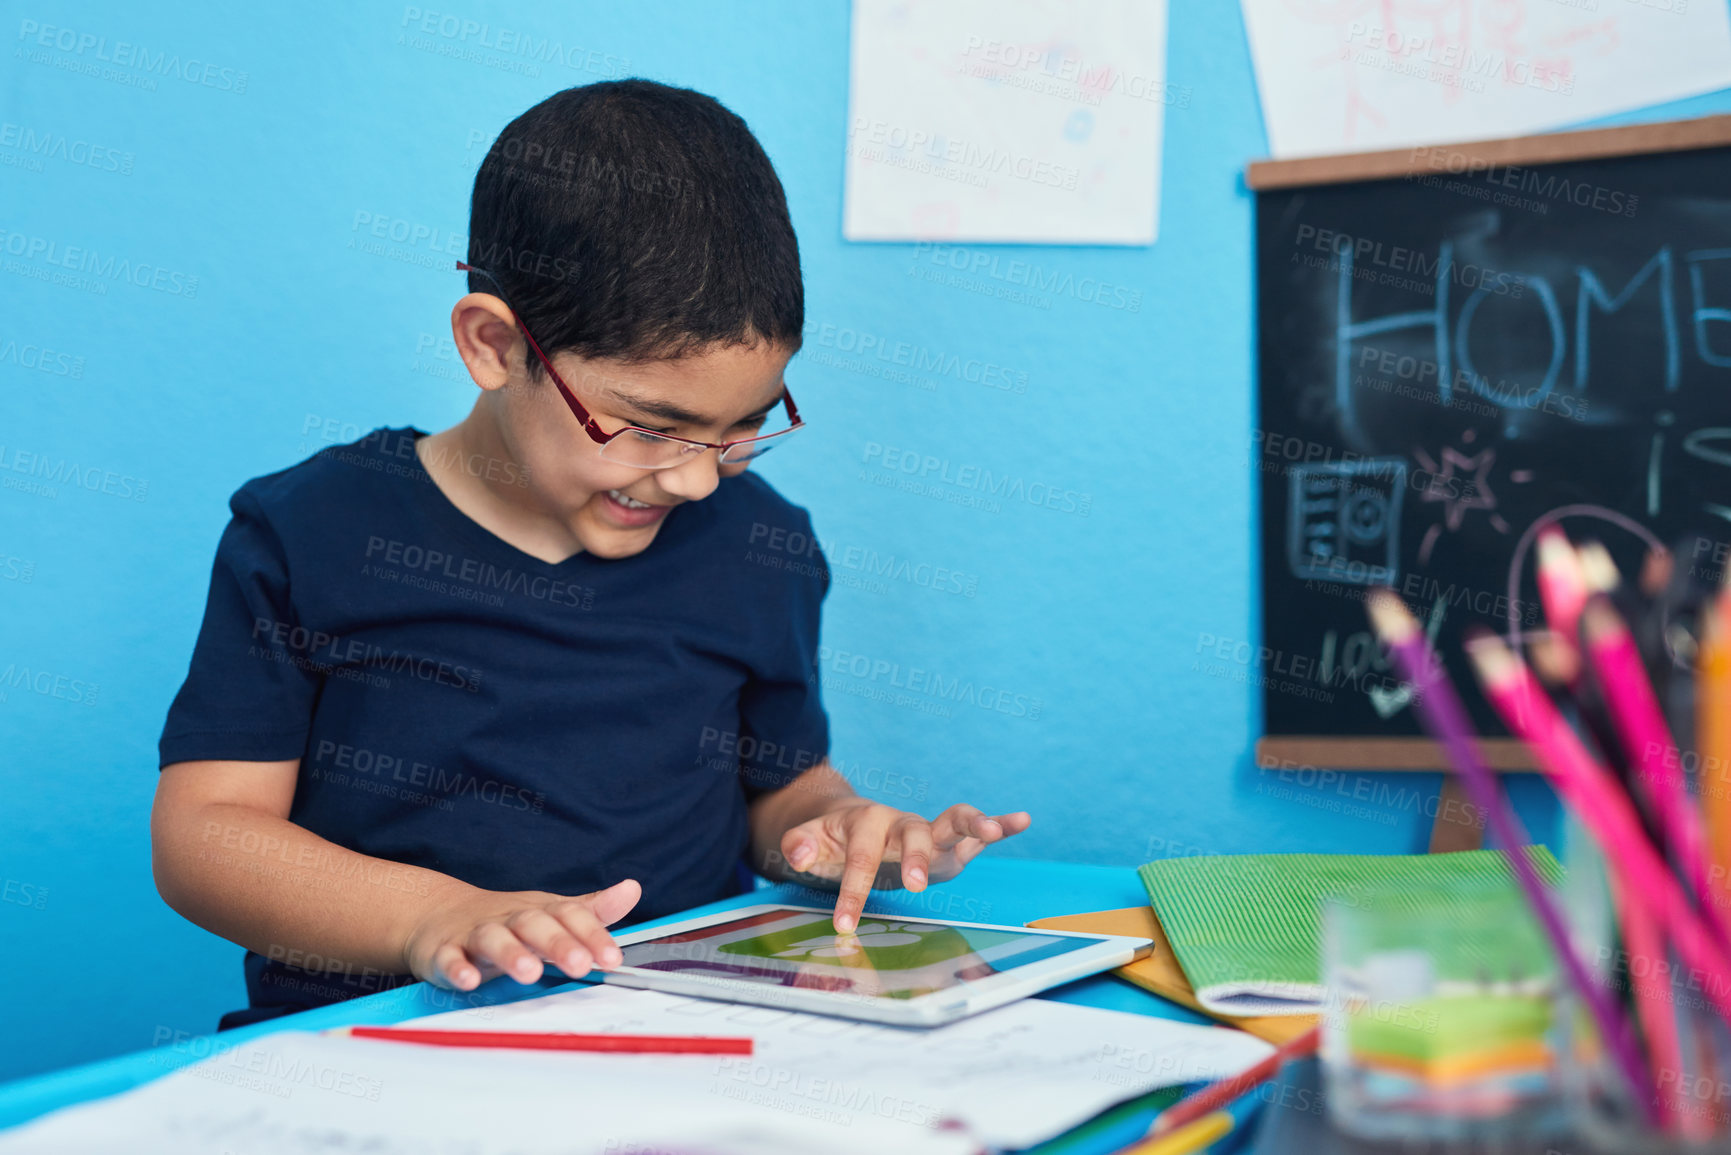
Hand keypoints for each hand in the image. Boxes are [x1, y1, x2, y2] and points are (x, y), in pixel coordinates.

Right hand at [402, 878, 640, 990]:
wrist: (441, 914)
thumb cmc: (510, 920)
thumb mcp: (553, 912)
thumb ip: (592, 909)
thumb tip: (632, 889)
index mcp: (540, 911)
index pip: (570, 915)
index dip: (592, 935)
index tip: (613, 958)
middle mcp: (511, 918)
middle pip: (535, 924)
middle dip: (558, 944)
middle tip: (580, 966)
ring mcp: (476, 933)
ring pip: (493, 938)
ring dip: (511, 954)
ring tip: (529, 973)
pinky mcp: (445, 951)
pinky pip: (449, 958)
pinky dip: (457, 968)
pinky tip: (468, 981)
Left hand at [778, 802, 1030, 932]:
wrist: (851, 823)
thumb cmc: (833, 839)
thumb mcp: (811, 841)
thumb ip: (801, 844)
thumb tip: (797, 853)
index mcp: (866, 823)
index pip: (861, 859)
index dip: (852, 892)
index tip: (844, 926)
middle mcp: (902, 823)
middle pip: (913, 834)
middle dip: (915, 858)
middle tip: (913, 885)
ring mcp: (928, 831)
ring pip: (951, 821)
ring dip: (972, 823)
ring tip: (992, 829)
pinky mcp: (947, 841)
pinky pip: (974, 831)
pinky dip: (999, 824)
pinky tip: (1022, 820)